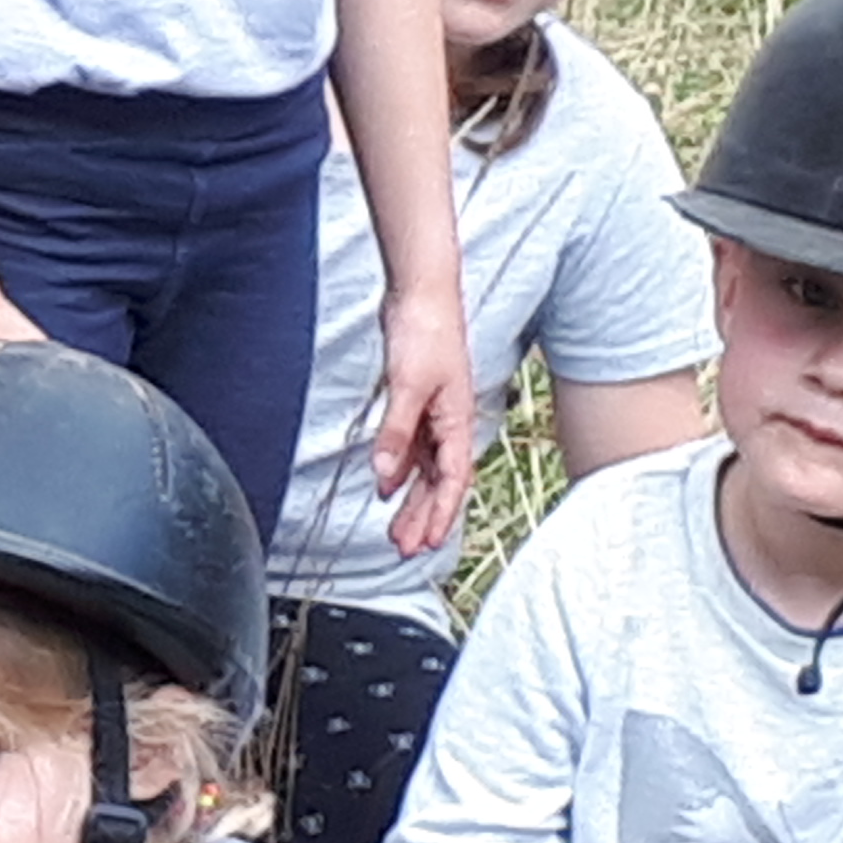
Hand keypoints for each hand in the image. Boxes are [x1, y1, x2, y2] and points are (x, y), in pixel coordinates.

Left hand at [373, 290, 478, 554]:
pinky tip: (388, 485)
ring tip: (396, 529)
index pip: (452, 481)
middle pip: (440, 482)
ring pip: (425, 469)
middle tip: (405, 548)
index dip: (440, 514)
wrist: (422, 294)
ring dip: (411, 498)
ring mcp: (433, 413)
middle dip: (424, 517)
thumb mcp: (408, 387)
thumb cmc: (426, 332)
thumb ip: (396, 432)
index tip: (426, 543)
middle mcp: (449, 423)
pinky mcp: (416, 402)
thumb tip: (385, 474)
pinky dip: (401, 469)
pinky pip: (412, 447)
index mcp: (457, 422)